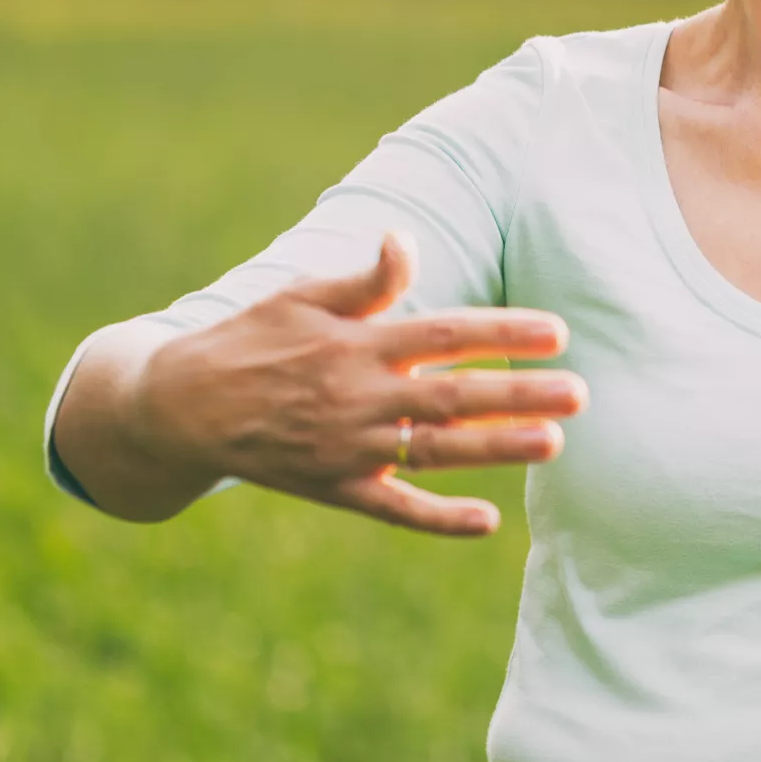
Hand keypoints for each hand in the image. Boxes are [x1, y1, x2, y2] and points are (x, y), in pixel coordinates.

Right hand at [132, 231, 587, 536]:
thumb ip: (363, 281)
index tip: (557, 331)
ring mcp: (349, 448)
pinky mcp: (335, 490)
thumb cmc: (250, 340)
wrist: (180, 409)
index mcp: (356, 344)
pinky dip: (440, 518)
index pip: (446, 334)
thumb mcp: (300, 297)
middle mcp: (359, 398)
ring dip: (498, 450)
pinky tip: (489, 521)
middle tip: (580, 393)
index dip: (503, 332)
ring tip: (555, 443)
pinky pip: (395, 509)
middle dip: (521, 394)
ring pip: (437, 451)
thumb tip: (404, 239)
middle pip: (454, 396)